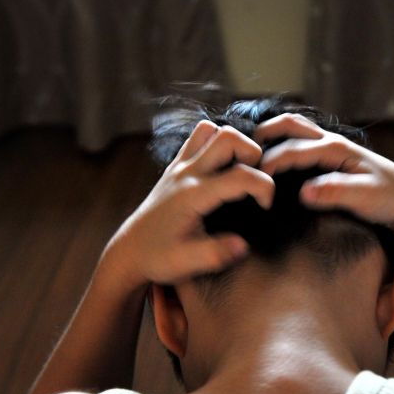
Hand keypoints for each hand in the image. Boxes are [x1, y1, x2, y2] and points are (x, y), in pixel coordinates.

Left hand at [108, 121, 274, 285]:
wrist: (128, 252)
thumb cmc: (156, 258)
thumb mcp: (186, 263)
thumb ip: (217, 254)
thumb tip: (244, 245)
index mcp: (193, 195)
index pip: (241, 175)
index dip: (265, 188)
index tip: (265, 207)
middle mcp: (186, 173)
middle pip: (228, 137)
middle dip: (253, 154)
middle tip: (255, 180)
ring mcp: (179, 166)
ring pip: (211, 130)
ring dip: (232, 144)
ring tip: (239, 170)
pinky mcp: (175, 167)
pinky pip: (198, 138)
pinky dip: (215, 144)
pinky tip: (221, 169)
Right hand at [255, 114, 393, 245]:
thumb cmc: (387, 198)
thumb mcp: (364, 198)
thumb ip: (335, 194)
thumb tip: (304, 193)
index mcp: (335, 148)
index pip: (292, 150)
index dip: (268, 164)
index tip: (251, 183)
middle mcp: (329, 140)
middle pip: (286, 126)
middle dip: (260, 138)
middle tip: (239, 159)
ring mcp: (328, 145)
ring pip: (290, 129)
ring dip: (268, 137)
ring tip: (246, 157)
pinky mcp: (327, 154)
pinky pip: (296, 141)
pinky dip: (277, 144)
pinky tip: (265, 162)